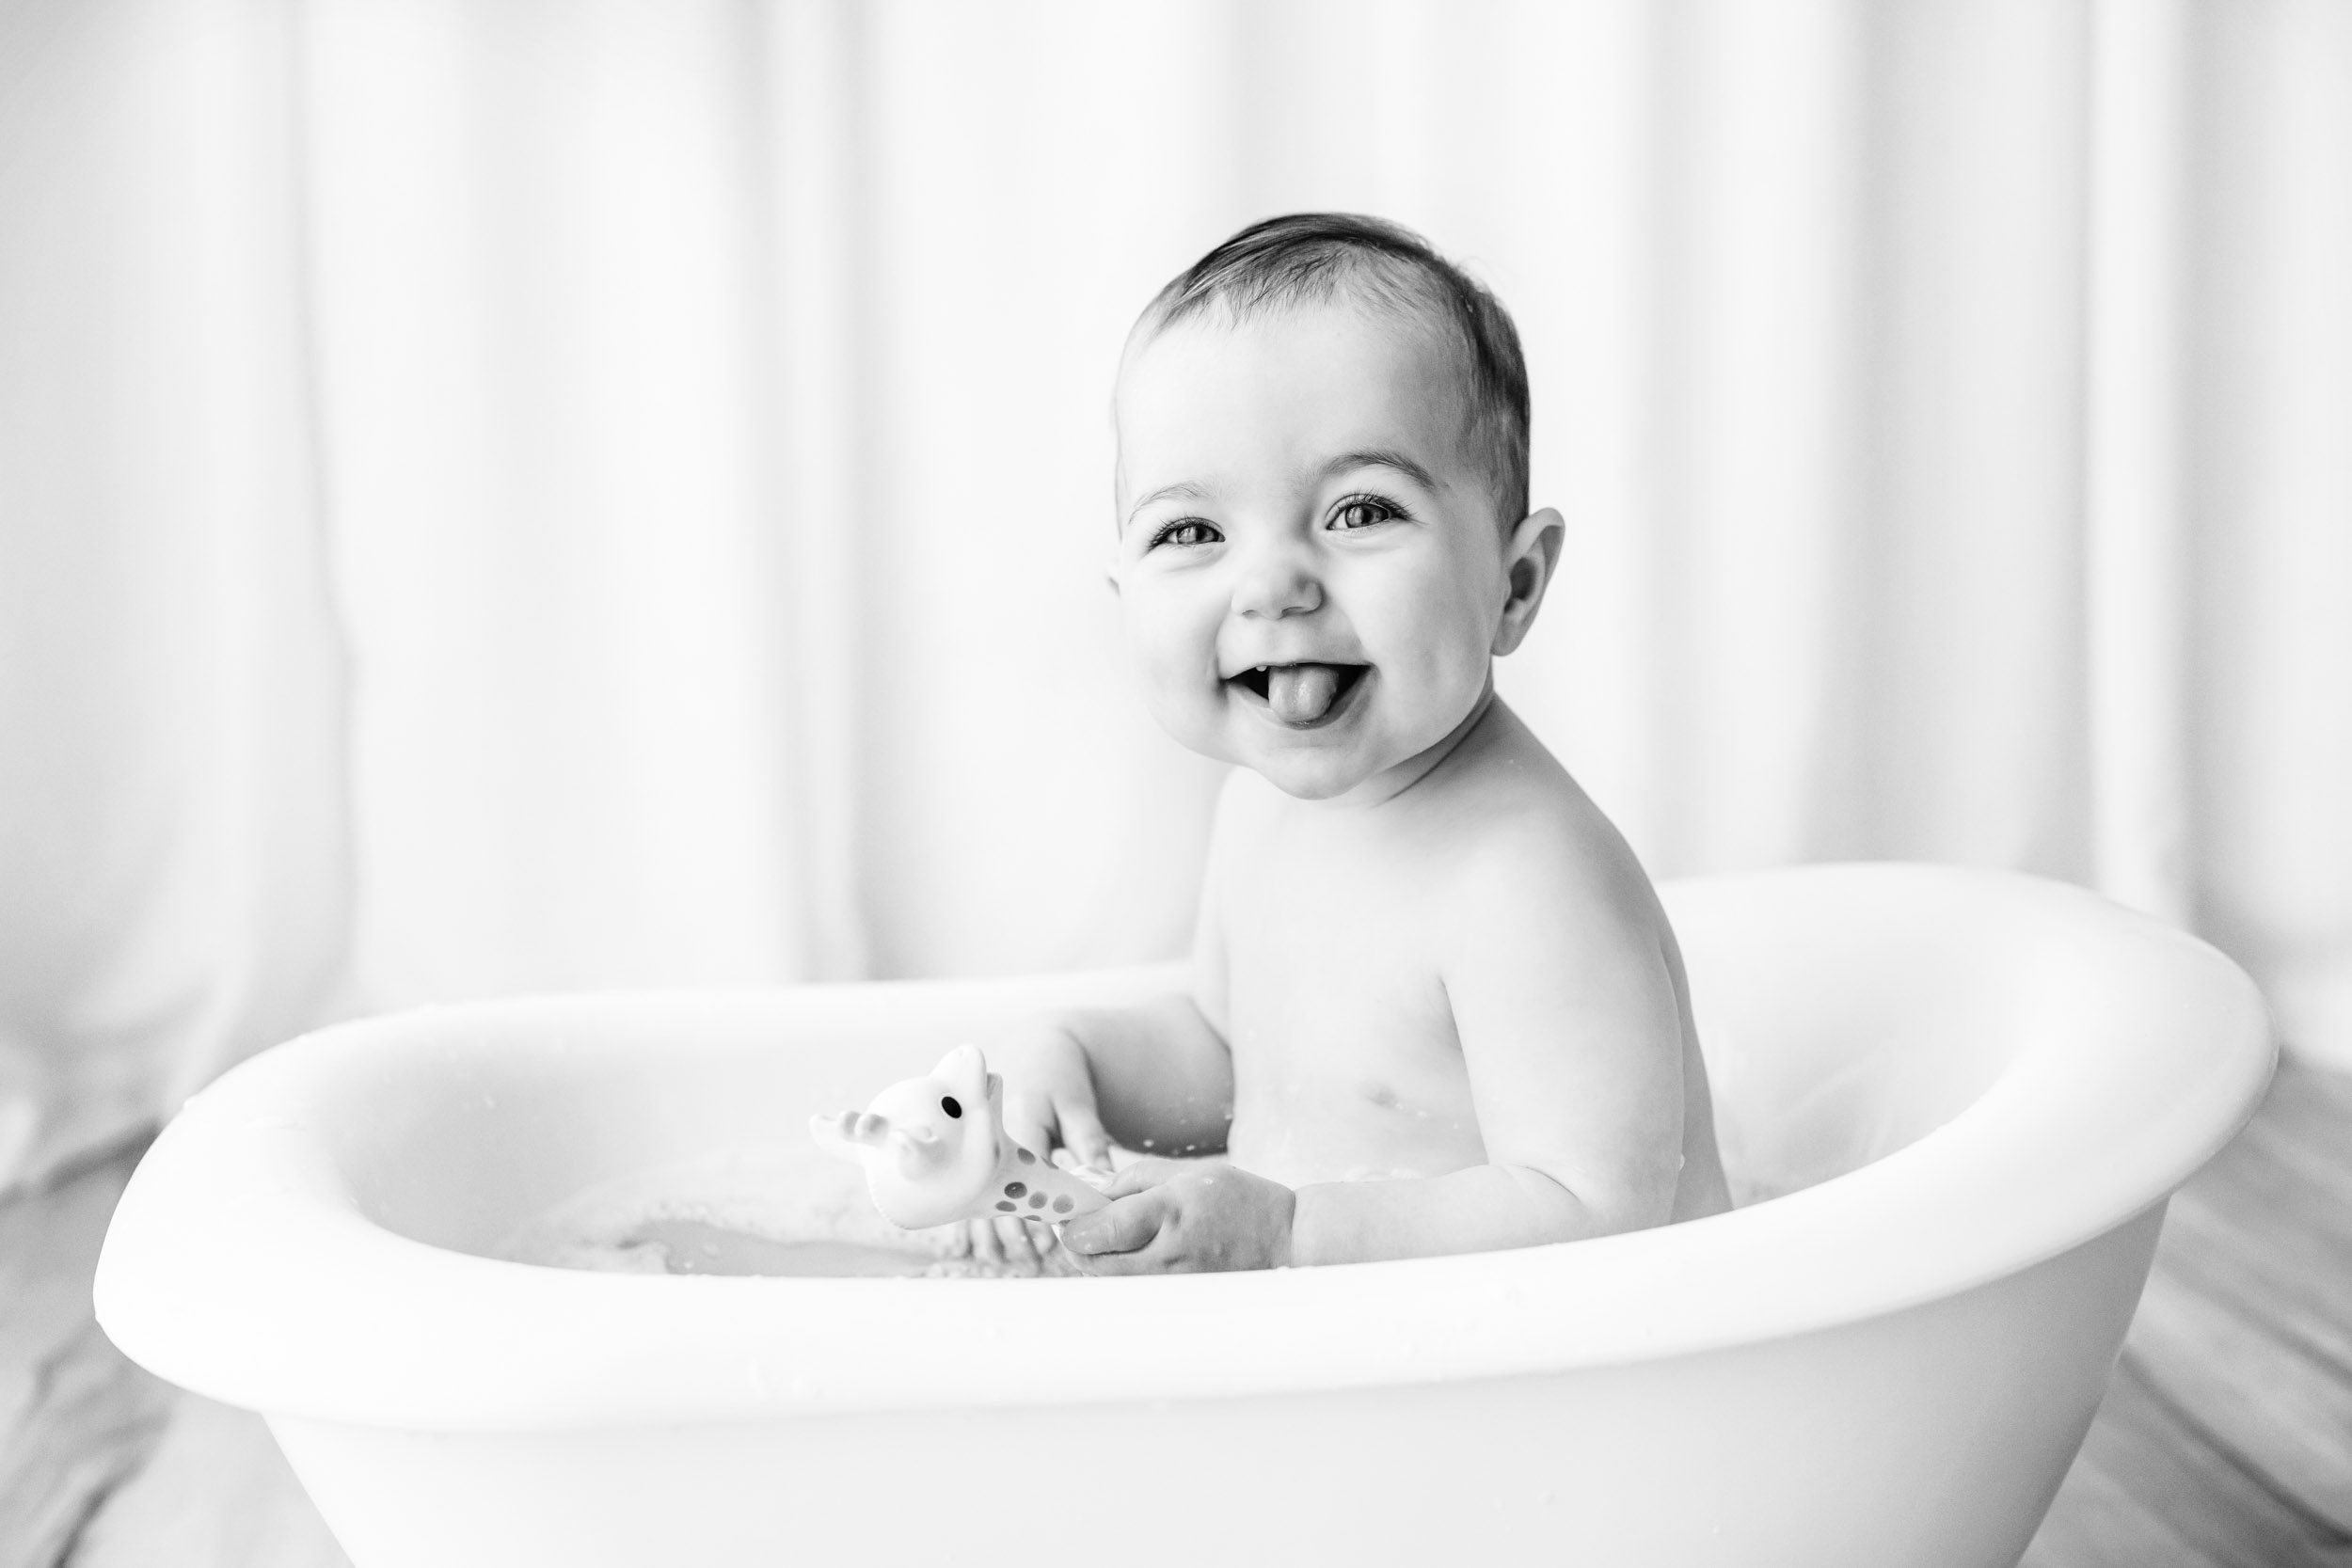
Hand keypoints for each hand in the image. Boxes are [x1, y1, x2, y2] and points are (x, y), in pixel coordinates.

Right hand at [943, 1022, 1110, 1267]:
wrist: (1035, 1047)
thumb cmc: (1062, 1077)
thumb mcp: (1079, 1105)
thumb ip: (1090, 1143)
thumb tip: (1105, 1184)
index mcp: (1022, 1122)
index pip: (1027, 1174)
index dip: (1036, 1210)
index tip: (1048, 1241)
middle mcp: (993, 1134)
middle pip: (995, 1191)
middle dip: (1010, 1227)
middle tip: (1031, 1256)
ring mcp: (978, 1142)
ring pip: (975, 1193)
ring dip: (988, 1228)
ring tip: (1004, 1258)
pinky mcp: (973, 1149)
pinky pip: (966, 1189)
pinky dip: (972, 1217)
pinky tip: (977, 1247)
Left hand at [1059, 1159, 1294, 1273]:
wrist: (1283, 1241)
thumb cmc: (1234, 1199)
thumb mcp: (1183, 1173)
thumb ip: (1129, 1182)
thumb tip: (1088, 1196)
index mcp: (1170, 1213)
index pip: (1102, 1229)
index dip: (1073, 1225)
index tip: (1065, 1215)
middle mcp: (1169, 1255)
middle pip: (1095, 1263)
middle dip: (1078, 1245)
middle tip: (1075, 1226)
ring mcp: (1175, 1285)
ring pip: (1110, 1281)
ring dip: (1097, 1261)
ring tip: (1106, 1238)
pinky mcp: (1179, 1303)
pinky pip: (1133, 1292)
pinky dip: (1121, 1275)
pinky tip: (1130, 1257)